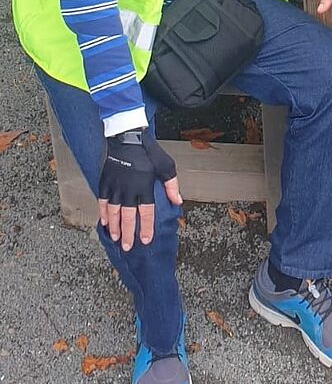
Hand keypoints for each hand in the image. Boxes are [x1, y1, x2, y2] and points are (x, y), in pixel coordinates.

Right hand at [98, 130, 181, 251]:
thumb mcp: (166, 165)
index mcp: (144, 186)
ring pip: (113, 213)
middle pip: (127, 217)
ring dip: (114, 227)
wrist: (127, 136)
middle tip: (127, 247)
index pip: (145, 213)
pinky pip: (102, 201)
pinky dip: (103, 213)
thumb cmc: (148, 151)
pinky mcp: (105, 182)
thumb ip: (171, 185)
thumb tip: (177, 201)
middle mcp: (128, 190)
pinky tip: (104, 222)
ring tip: (116, 238)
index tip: (145, 240)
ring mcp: (115, 187)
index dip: (145, 228)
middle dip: (128, 234)